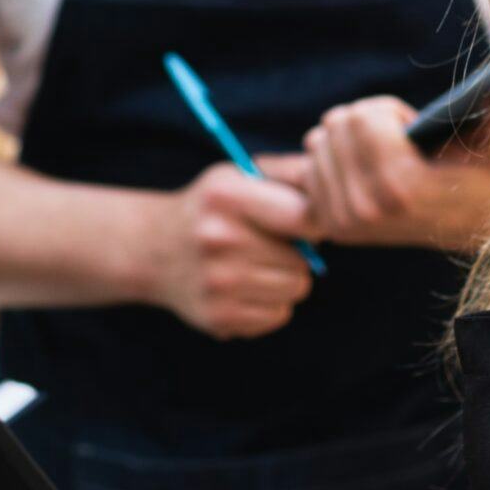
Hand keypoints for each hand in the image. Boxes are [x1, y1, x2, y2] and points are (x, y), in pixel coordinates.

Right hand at [149, 165, 316, 339]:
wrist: (152, 249)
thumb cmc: (211, 208)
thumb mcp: (240, 175)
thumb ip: (290, 172)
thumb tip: (336, 185)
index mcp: (226, 196)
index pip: (304, 217)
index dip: (315, 223)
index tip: (304, 223)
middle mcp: (218, 239)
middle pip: (303, 262)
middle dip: (296, 254)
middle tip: (268, 245)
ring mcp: (217, 283)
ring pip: (294, 290)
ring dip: (284, 280)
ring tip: (255, 265)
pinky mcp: (217, 317)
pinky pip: (277, 316)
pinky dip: (269, 305)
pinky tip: (243, 288)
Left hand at [261, 96, 486, 248]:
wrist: (483, 221)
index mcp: (404, 186)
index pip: (361, 120)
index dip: (389, 111)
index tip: (413, 126)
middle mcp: (368, 209)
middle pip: (335, 125)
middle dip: (368, 121)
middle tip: (400, 141)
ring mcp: (346, 221)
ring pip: (317, 143)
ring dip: (350, 140)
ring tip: (387, 157)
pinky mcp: (332, 227)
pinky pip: (307, 168)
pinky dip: (332, 160)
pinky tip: (363, 170)